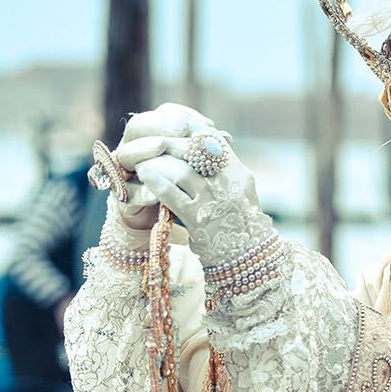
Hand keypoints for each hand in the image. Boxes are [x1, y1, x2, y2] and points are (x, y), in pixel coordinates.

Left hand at [114, 103, 268, 265]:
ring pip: (179, 170)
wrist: (247, 260)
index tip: (176, 131)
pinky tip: (145, 176)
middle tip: (153, 142)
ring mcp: (212, 201)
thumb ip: (224, 170)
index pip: (214, 141)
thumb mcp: (242, 193)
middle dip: (170, 145)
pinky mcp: (197, 219)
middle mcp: (227, 184)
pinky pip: (170, 194)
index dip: (192, 132)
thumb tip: (201, 147)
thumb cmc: (241, 225)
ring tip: (144, 160)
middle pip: (193, 152)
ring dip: (157, 162)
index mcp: (239, 174)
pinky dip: (155, 181)